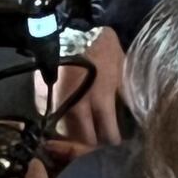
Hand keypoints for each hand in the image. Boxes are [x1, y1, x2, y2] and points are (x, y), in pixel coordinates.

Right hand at [35, 25, 124, 152]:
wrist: (69, 30)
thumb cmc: (101, 48)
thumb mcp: (122, 68)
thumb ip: (125, 95)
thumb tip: (136, 115)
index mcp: (100, 100)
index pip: (108, 135)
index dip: (114, 144)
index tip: (118, 146)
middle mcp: (77, 109)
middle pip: (85, 142)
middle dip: (94, 147)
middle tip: (101, 147)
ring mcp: (57, 106)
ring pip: (66, 136)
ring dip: (76, 139)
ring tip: (85, 137)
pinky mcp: (42, 101)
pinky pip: (53, 122)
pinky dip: (61, 126)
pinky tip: (68, 124)